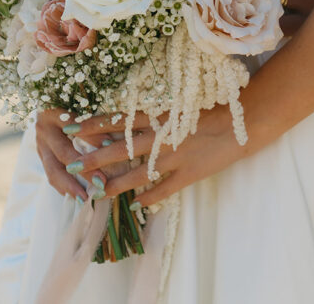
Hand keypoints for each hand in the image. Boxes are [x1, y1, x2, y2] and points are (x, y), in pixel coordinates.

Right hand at [34, 108, 111, 200]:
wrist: (45, 104)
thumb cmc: (71, 103)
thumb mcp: (81, 106)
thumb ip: (94, 121)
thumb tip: (114, 141)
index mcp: (55, 112)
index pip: (74, 125)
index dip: (92, 136)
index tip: (111, 147)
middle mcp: (44, 129)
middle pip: (63, 153)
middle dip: (84, 170)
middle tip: (102, 183)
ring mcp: (40, 144)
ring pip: (52, 170)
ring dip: (70, 186)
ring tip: (85, 199)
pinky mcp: (41, 155)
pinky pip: (50, 175)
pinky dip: (63, 187)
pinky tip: (77, 196)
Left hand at [59, 106, 247, 207]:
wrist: (242, 122)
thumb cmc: (211, 109)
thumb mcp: (180, 107)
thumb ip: (156, 115)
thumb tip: (131, 119)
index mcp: (159, 118)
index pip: (119, 121)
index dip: (94, 125)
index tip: (71, 127)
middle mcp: (162, 138)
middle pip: (121, 150)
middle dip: (95, 158)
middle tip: (72, 165)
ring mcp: (175, 158)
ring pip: (138, 175)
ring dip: (115, 184)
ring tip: (97, 193)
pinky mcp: (189, 174)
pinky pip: (164, 189)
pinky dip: (150, 198)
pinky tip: (136, 206)